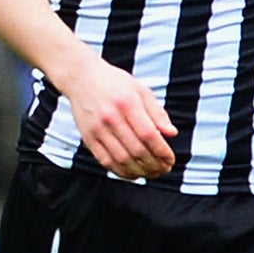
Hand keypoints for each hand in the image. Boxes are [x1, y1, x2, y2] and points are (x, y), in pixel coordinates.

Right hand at [60, 54, 175, 180]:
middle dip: (154, 164)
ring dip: (140, 171)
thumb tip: (172, 134)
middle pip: (136, 149)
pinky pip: (105, 161)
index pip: (148, 134)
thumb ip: (156, 112)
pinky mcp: (88, 138)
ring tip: (152, 174)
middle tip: (165, 169)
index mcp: (127, 103)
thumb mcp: (140, 90)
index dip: (162, 151)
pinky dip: (121, 172)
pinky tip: (133, 174)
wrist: (81, 78)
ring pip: (121, 159)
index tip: (171, 159)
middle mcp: (111, 117)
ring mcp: (97, 129)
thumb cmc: (115, 83)